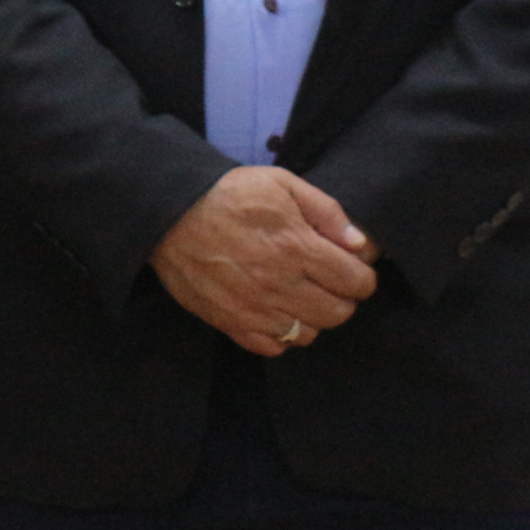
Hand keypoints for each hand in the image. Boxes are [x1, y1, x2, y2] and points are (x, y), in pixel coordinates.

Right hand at [149, 167, 377, 357]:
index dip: (361, 275)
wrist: (169, 212)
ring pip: (309, 334)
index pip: (357, 283)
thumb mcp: (281, 183)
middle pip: (338, 313)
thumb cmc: (228, 194)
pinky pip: (274, 347)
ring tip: (297, 294)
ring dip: (310, 316)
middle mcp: (279, 284)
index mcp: (297, 247)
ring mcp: (254, 308)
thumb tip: (360, 245)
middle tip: (325, 280)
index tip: (349, 267)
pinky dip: (281, 334)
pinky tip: (273, 310)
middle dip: (341, 297)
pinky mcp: (230, 323)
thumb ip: (326, 211)